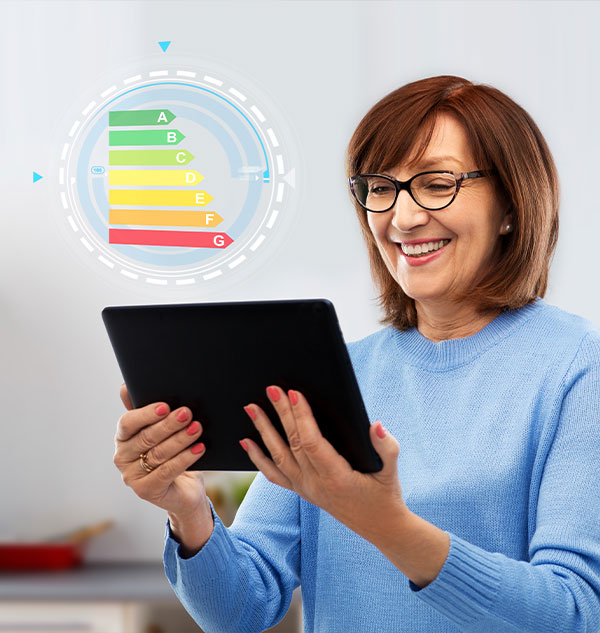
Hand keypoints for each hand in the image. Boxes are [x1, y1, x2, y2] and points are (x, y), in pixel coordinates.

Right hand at [113, 383, 208, 520]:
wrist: (184, 489)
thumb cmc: (172, 453)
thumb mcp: (162, 430)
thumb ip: (148, 410)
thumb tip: (126, 386)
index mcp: (123, 437)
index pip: (127, 423)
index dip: (145, 414)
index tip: (164, 406)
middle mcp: (122, 457)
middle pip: (146, 438)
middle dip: (169, 424)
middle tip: (187, 413)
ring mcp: (132, 476)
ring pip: (159, 454)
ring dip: (180, 439)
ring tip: (197, 428)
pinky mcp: (146, 491)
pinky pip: (167, 471)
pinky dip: (185, 458)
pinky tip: (199, 448)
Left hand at [240, 386, 408, 544]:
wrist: (380, 528)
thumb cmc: (386, 496)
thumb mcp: (392, 473)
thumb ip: (387, 448)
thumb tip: (376, 425)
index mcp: (337, 478)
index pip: (312, 442)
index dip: (302, 418)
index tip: (295, 394)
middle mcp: (316, 485)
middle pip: (292, 443)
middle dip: (281, 413)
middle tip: (271, 389)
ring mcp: (305, 489)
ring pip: (278, 456)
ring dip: (264, 430)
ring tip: (251, 407)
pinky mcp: (302, 491)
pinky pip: (274, 474)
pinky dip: (258, 458)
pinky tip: (247, 441)